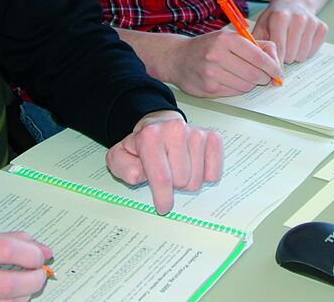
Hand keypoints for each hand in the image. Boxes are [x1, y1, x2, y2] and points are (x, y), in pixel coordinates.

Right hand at [0, 232, 51, 300]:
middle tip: (40, 275)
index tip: (41, 256)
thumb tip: (41, 250)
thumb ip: (6, 241)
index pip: (7, 251)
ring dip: (22, 296)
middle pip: (9, 285)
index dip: (32, 254)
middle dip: (34, 280)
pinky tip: (6, 298)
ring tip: (21, 287)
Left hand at [106, 111, 223, 214]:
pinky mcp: (213, 138)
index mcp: (150, 136)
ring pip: (197, 180)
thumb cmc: (141, 146)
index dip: (163, 198)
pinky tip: (193, 166)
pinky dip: (204, 176)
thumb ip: (123, 168)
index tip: (163, 208)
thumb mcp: (120, 156)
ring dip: (186, 181)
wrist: (160, 125)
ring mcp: (196, 133)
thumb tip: (139, 175)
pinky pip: (213, 173)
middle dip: (172, 186)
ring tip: (177, 168)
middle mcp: (175, 130)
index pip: (162, 177)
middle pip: (181, 182)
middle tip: (166, 174)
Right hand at [163, 30, 281, 96]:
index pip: (259, 58)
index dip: (273, 67)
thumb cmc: (209, 46)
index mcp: (226, 39)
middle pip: (255, 74)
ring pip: (246, 86)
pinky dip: (238, 88)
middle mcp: (217, 55)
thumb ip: (257, 45)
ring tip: (244, 76)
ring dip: (250, 83)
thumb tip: (276, 60)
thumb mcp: (231, 37)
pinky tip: (231, 80)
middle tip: (264, 76)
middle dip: (264, 77)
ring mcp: (211, 73)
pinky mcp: (208, 88)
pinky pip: (234, 93)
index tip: (277, 71)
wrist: (178, 58)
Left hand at [252, 0, 327, 63]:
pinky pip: (313, 52)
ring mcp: (312, 22)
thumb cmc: (274, 18)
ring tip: (290, 44)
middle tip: (281, 48)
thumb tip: (258, 66)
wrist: (293, 2)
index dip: (274, 63)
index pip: (278, 49)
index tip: (272, 71)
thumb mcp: (261, 26)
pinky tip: (300, 41)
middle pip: (291, 55)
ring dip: (295, 55)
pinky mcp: (322, 27)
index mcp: (280, 17)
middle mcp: (298, 18)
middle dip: (284, 57)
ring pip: (302, 55)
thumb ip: (258, 45)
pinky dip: (306, 51)